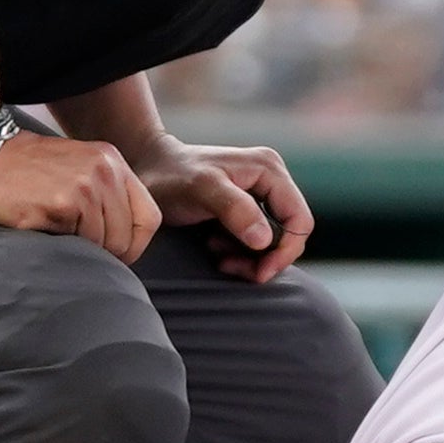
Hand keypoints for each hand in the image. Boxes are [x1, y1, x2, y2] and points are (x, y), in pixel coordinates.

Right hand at [0, 128, 159, 260]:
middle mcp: (103, 172)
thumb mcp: (77, 165)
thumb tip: (123, 240)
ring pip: (99, 244)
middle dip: (105, 254)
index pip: (149, 217)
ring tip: (51, 228)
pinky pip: (71, 243)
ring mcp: (83, 188)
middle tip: (77, 249)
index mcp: (112, 162)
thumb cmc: (25, 166)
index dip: (135, 244)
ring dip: (77, 247)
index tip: (117, 255)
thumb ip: (105, 192)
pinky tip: (36, 223)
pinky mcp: (58, 204)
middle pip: (124, 237)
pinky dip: (55, 243)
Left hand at [131, 136, 313, 282]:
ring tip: (217, 253)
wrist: (144, 169)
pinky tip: (214, 247)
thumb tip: (265, 241)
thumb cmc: (169, 176)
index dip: (285, 251)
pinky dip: (238, 252)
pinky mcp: (245, 209)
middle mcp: (270, 180)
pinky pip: (255, 240)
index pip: (299, 220)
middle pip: (289, 233)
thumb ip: (235, 210)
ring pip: (272, 241)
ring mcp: (259, 194)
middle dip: (264, 257)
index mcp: (269, 170)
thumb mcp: (201, 190)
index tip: (258, 273)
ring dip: (248, 257)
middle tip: (230, 268)